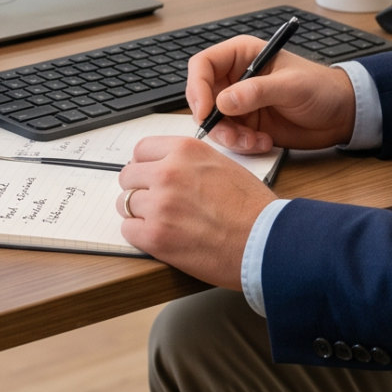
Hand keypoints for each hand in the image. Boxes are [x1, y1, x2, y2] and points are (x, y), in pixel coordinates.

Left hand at [117, 136, 274, 287]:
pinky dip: (140, 236)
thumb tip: (166, 167)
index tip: (148, 176)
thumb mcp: (223, 165)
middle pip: (128, 177)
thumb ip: (190, 162)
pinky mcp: (156, 235)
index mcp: (185, 151)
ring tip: (163, 223)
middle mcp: (169, 172)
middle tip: (154, 203)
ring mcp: (160, 204)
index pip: (141, 150)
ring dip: (140, 214)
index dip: (144, 166)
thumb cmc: (253, 208)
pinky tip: (161, 238)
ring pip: (125, 204)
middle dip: (139, 190)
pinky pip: (128, 230)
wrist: (265, 241)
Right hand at [185, 35, 355, 154]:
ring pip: (214, 122)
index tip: (206, 110)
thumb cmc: (321, 88)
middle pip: (202, 97)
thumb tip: (223, 102)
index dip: (197, 87)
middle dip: (212, 119)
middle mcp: (235, 78)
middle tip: (231, 135)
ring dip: (229, 136)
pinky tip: (264, 143)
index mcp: (242, 55)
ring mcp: (240, 103)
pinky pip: (230, 138)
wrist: (341, 115)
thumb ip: (257, 92)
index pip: (203, 65)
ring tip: (254, 141)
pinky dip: (242, 145)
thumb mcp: (291, 86)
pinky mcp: (247, 125)